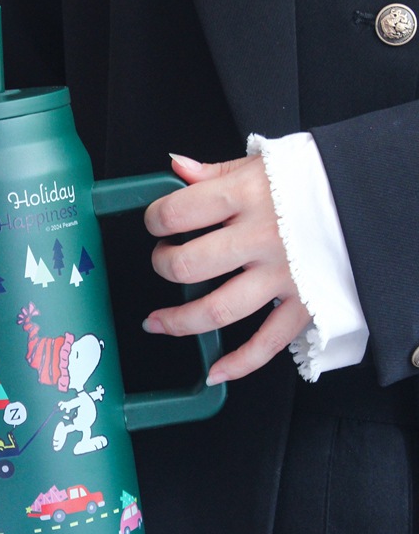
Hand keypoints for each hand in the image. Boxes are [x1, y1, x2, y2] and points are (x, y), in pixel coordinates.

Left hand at [142, 153, 310, 383]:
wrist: (379, 196)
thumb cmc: (317, 179)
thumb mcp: (264, 163)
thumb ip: (215, 172)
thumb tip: (176, 168)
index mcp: (247, 196)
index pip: (177, 213)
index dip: (154, 220)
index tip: (156, 223)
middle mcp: (261, 238)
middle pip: (188, 265)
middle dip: (162, 266)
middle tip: (162, 262)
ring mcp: (283, 276)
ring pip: (216, 310)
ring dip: (178, 322)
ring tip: (156, 322)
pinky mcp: (306, 304)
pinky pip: (267, 343)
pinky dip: (239, 364)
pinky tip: (214, 371)